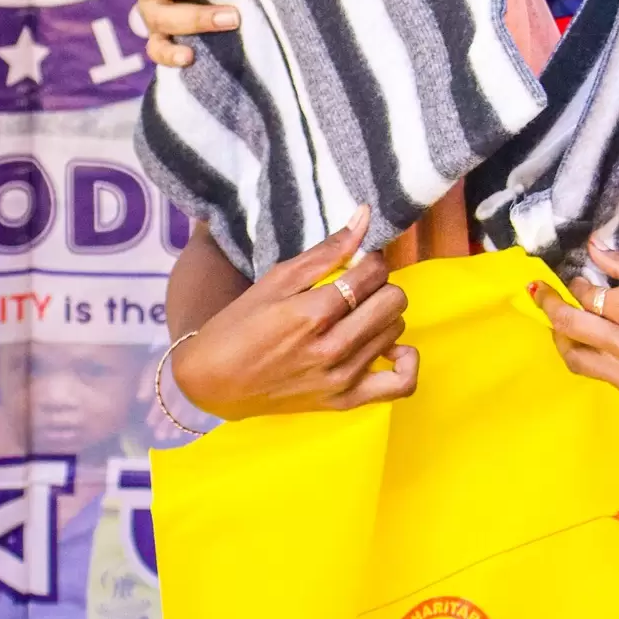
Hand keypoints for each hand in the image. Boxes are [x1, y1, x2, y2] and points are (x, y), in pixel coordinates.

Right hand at [171, 208, 418, 417]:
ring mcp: (341, 379)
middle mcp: (332, 349)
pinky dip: (405, 362)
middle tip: (357, 289)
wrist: (213, 382)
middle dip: (379, 286)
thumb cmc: (239, 325)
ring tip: (358, 315)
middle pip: (393, 300)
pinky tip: (389, 347)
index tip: (356, 264)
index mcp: (312, 314)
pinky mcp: (345, 402)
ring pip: (396, 330)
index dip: (370, 261)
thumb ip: (326, 251)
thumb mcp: (276, 280)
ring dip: (382, 316)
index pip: (373, 274)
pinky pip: (401, 384)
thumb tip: (364, 216)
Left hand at [530, 242, 618, 412]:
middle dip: (550, 309)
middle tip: (540, 295)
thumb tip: (594, 248)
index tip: (574, 275)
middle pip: (570, 329)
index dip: (575, 283)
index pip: (586, 295)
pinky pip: (607, 379)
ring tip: (560, 324)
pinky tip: (602, 345)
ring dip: (564, 340)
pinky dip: (596, 360)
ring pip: (579, 361)